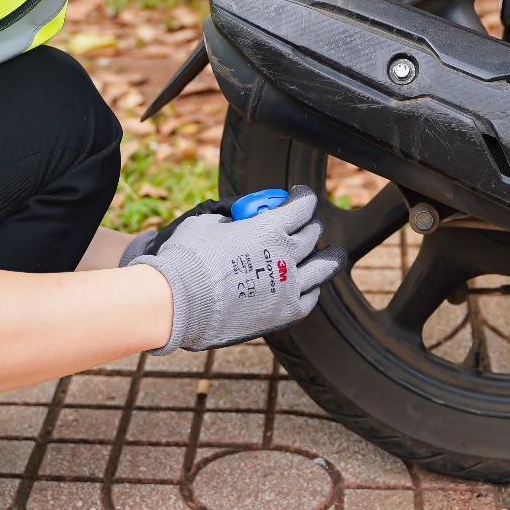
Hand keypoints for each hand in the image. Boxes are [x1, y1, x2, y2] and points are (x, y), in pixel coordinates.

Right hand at [130, 186, 343, 353]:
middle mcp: (287, 255)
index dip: (303, 197)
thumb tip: (235, 223)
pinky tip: (308, 285)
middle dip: (309, 224)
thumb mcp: (207, 223)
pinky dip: (311, 288)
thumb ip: (230, 220)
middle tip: (304, 225)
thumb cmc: (187, 259)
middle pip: (312, 233)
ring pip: (324, 267)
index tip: (299, 196)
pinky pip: (310, 297)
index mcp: (270, 228)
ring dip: (329, 257)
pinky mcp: (284, 313)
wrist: (178, 303)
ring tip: (332, 254)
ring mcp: (289, 286)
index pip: (303, 206)